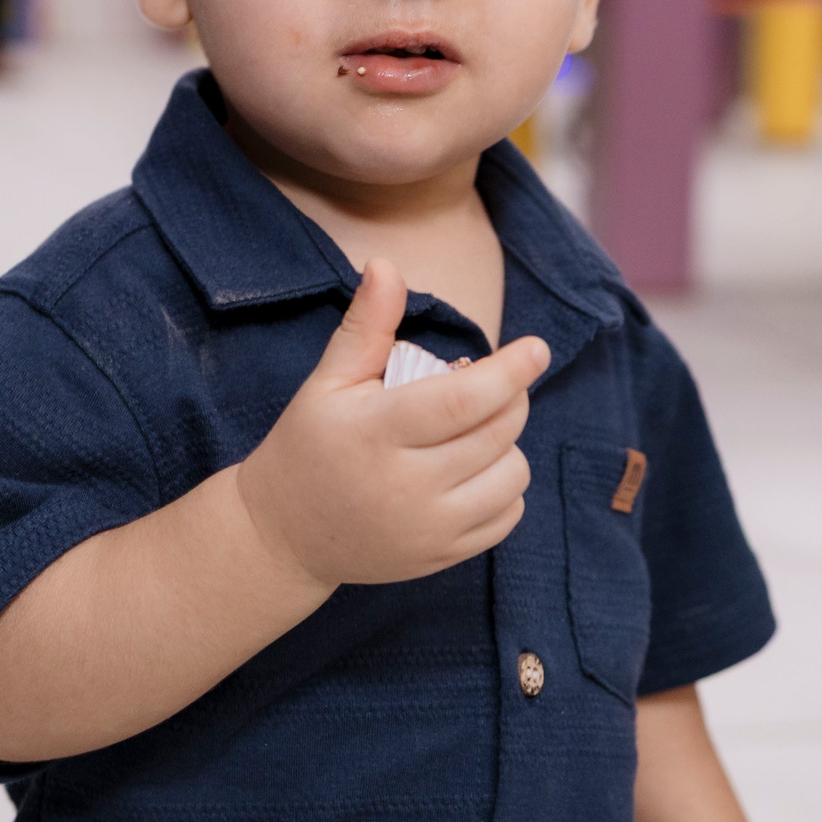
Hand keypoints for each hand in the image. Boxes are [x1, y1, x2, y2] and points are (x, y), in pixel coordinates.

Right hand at [234, 258, 545, 590]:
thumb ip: (365, 326)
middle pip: (496, 433)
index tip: (536, 348)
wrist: (284, 535)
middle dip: (510, 397)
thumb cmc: (309, 444)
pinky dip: (505, 485)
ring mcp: (426, 528)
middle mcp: (405, 486)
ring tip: (475, 429)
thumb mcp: (327, 382)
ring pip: (511, 475)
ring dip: (508, 443)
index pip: (460, 401)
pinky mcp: (441, 556)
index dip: (508, 372)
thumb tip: (385, 264)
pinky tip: (474, 469)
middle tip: (488, 385)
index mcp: (375, 433)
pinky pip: (507, 515)